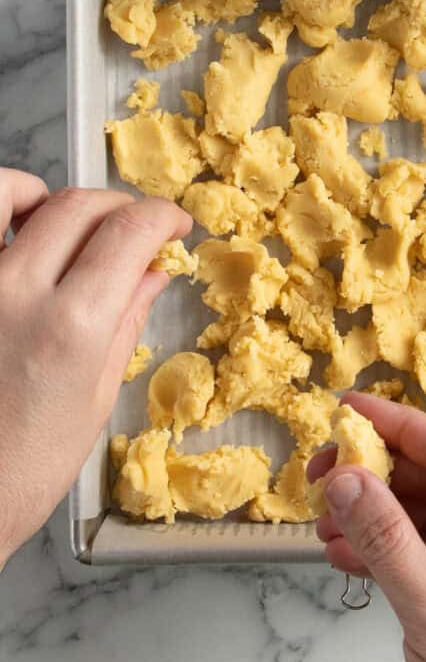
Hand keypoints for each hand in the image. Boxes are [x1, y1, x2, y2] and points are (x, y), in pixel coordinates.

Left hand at [0, 169, 190, 565]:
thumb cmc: (22, 470)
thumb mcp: (93, 398)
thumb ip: (124, 322)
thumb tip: (151, 273)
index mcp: (70, 327)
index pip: (129, 232)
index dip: (162, 215)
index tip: (173, 223)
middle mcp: (15, 293)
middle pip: (80, 206)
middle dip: (121, 207)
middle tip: (133, 229)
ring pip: (10, 191)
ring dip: (51, 196)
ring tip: (65, 221)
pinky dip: (1, 209)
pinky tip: (15, 234)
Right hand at [308, 393, 425, 661]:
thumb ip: (387, 539)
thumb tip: (348, 478)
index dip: (401, 425)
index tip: (352, 409)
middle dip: (378, 477)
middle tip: (324, 474)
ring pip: (425, 524)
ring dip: (374, 519)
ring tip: (326, 525)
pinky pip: (424, 561)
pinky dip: (384, 555)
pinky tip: (347, 558)